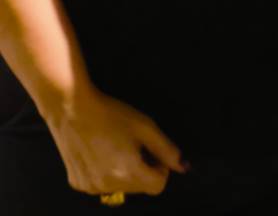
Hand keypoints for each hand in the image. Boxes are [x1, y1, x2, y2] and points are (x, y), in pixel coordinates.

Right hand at [44, 87, 186, 197]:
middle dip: (144, 170)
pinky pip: (102, 185)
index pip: (158, 186)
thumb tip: (184, 167)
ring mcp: (90, 187)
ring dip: (126, 173)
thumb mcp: (146, 128)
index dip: (162, 169)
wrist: (72, 110)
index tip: (154, 152)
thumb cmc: (111, 115)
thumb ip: (167, 150)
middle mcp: (107, 185)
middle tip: (135, 147)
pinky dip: (107, 174)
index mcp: (127, 172)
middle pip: (140, 188)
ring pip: (121, 188)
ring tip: (117, 148)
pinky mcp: (77, 183)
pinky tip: (101, 153)